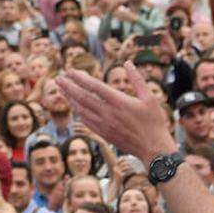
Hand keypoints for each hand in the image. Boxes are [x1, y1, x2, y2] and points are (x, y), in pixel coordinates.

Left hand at [57, 65, 176, 162]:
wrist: (154, 149)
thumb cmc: (155, 123)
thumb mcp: (150, 98)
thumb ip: (137, 79)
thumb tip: (128, 63)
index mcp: (119, 101)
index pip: (94, 86)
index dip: (80, 77)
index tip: (70, 70)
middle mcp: (108, 113)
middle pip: (82, 97)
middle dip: (68, 87)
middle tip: (58, 78)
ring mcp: (104, 125)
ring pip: (81, 110)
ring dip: (70, 99)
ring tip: (61, 90)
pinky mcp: (104, 134)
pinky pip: (86, 121)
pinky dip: (78, 112)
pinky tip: (75, 108)